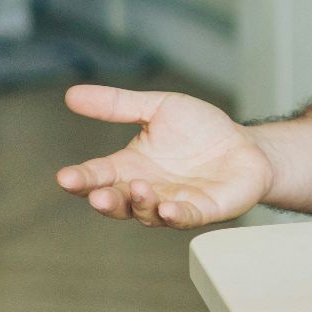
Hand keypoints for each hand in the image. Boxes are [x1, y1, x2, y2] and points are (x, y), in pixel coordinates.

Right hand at [55, 85, 274, 228]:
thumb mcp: (158, 107)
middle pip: (117, 201)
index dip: (81, 179)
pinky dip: (174, 216)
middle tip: (97, 194)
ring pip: (147, 212)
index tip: (65, 177)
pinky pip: (185, 218)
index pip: (98, 175)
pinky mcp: (202, 210)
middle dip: (105, 200)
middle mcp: (146, 189)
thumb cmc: (200, 130)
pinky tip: (167, 209)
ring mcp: (172, 203)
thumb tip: (72, 94)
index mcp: (130, 167)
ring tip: (140, 188)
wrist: (245, 145)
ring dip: (140, 203)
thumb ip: (118, 104)